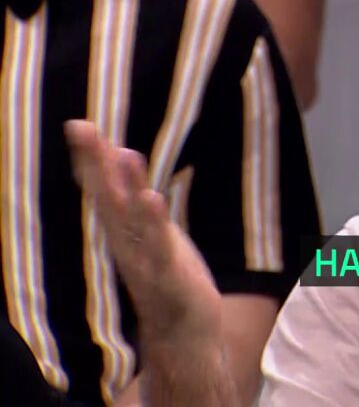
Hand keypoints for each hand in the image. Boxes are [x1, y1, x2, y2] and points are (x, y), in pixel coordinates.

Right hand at [65, 121, 223, 348]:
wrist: (182, 331)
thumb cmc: (164, 272)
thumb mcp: (148, 229)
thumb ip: (131, 195)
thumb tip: (120, 152)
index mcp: (121, 230)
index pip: (102, 189)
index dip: (90, 158)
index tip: (78, 124)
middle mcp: (124, 243)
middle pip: (108, 198)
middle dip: (97, 163)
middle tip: (82, 128)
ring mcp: (144, 259)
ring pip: (132, 220)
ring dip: (128, 188)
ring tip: (126, 154)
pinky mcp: (169, 275)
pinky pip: (159, 248)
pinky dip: (155, 225)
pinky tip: (153, 200)